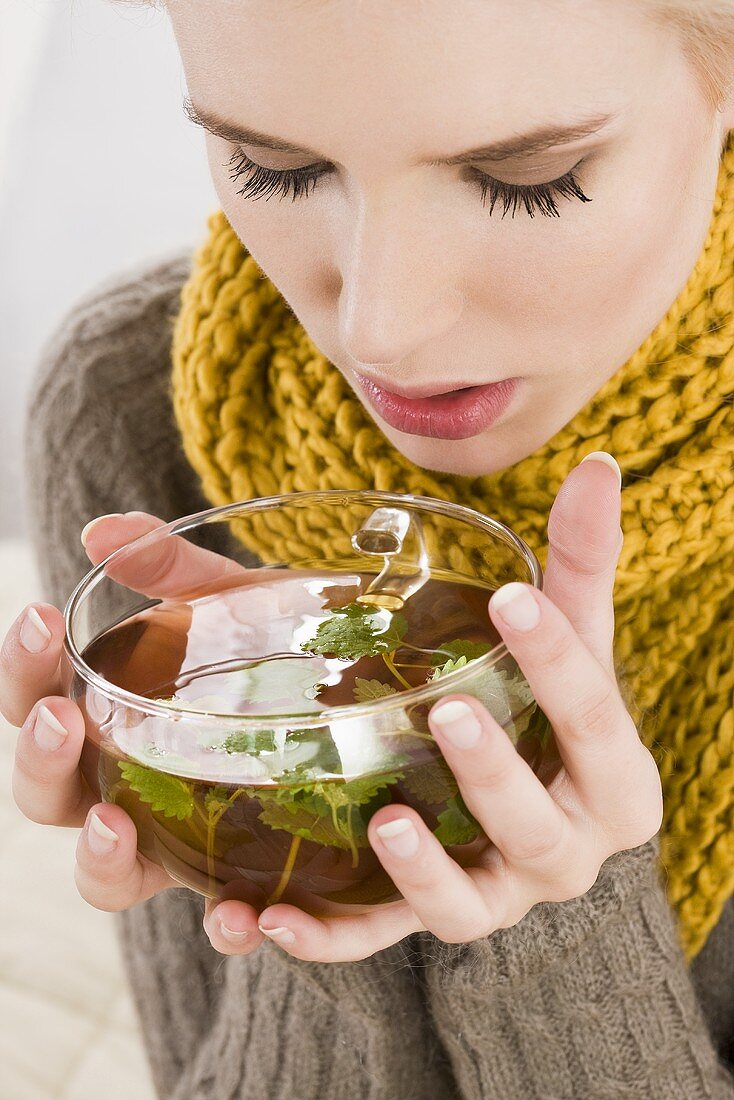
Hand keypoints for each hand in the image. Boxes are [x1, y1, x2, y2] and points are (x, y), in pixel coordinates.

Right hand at [1, 512, 269, 949]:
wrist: (373, 699)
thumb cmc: (284, 654)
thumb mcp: (240, 605)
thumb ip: (179, 572)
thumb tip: (104, 531)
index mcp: (113, 723)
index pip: (41, 701)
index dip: (24, 669)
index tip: (38, 616)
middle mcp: (129, 789)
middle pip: (51, 798)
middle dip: (40, 762)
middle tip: (59, 719)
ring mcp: (182, 844)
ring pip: (110, 878)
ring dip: (100, 858)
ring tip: (117, 824)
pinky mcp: (245, 881)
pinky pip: (219, 922)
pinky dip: (222, 928)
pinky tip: (239, 913)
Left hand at [219, 453, 661, 962]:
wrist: (545, 823)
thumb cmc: (553, 718)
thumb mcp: (568, 645)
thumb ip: (576, 564)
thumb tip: (600, 462)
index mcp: (609, 770)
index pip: (594, 714)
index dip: (561, 661)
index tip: (513, 595)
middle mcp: (565, 844)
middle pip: (539, 818)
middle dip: (496, 771)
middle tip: (447, 710)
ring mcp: (499, 893)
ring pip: (472, 898)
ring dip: (426, 869)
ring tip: (382, 822)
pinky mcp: (433, 918)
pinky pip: (384, 942)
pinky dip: (333, 940)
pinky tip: (271, 919)